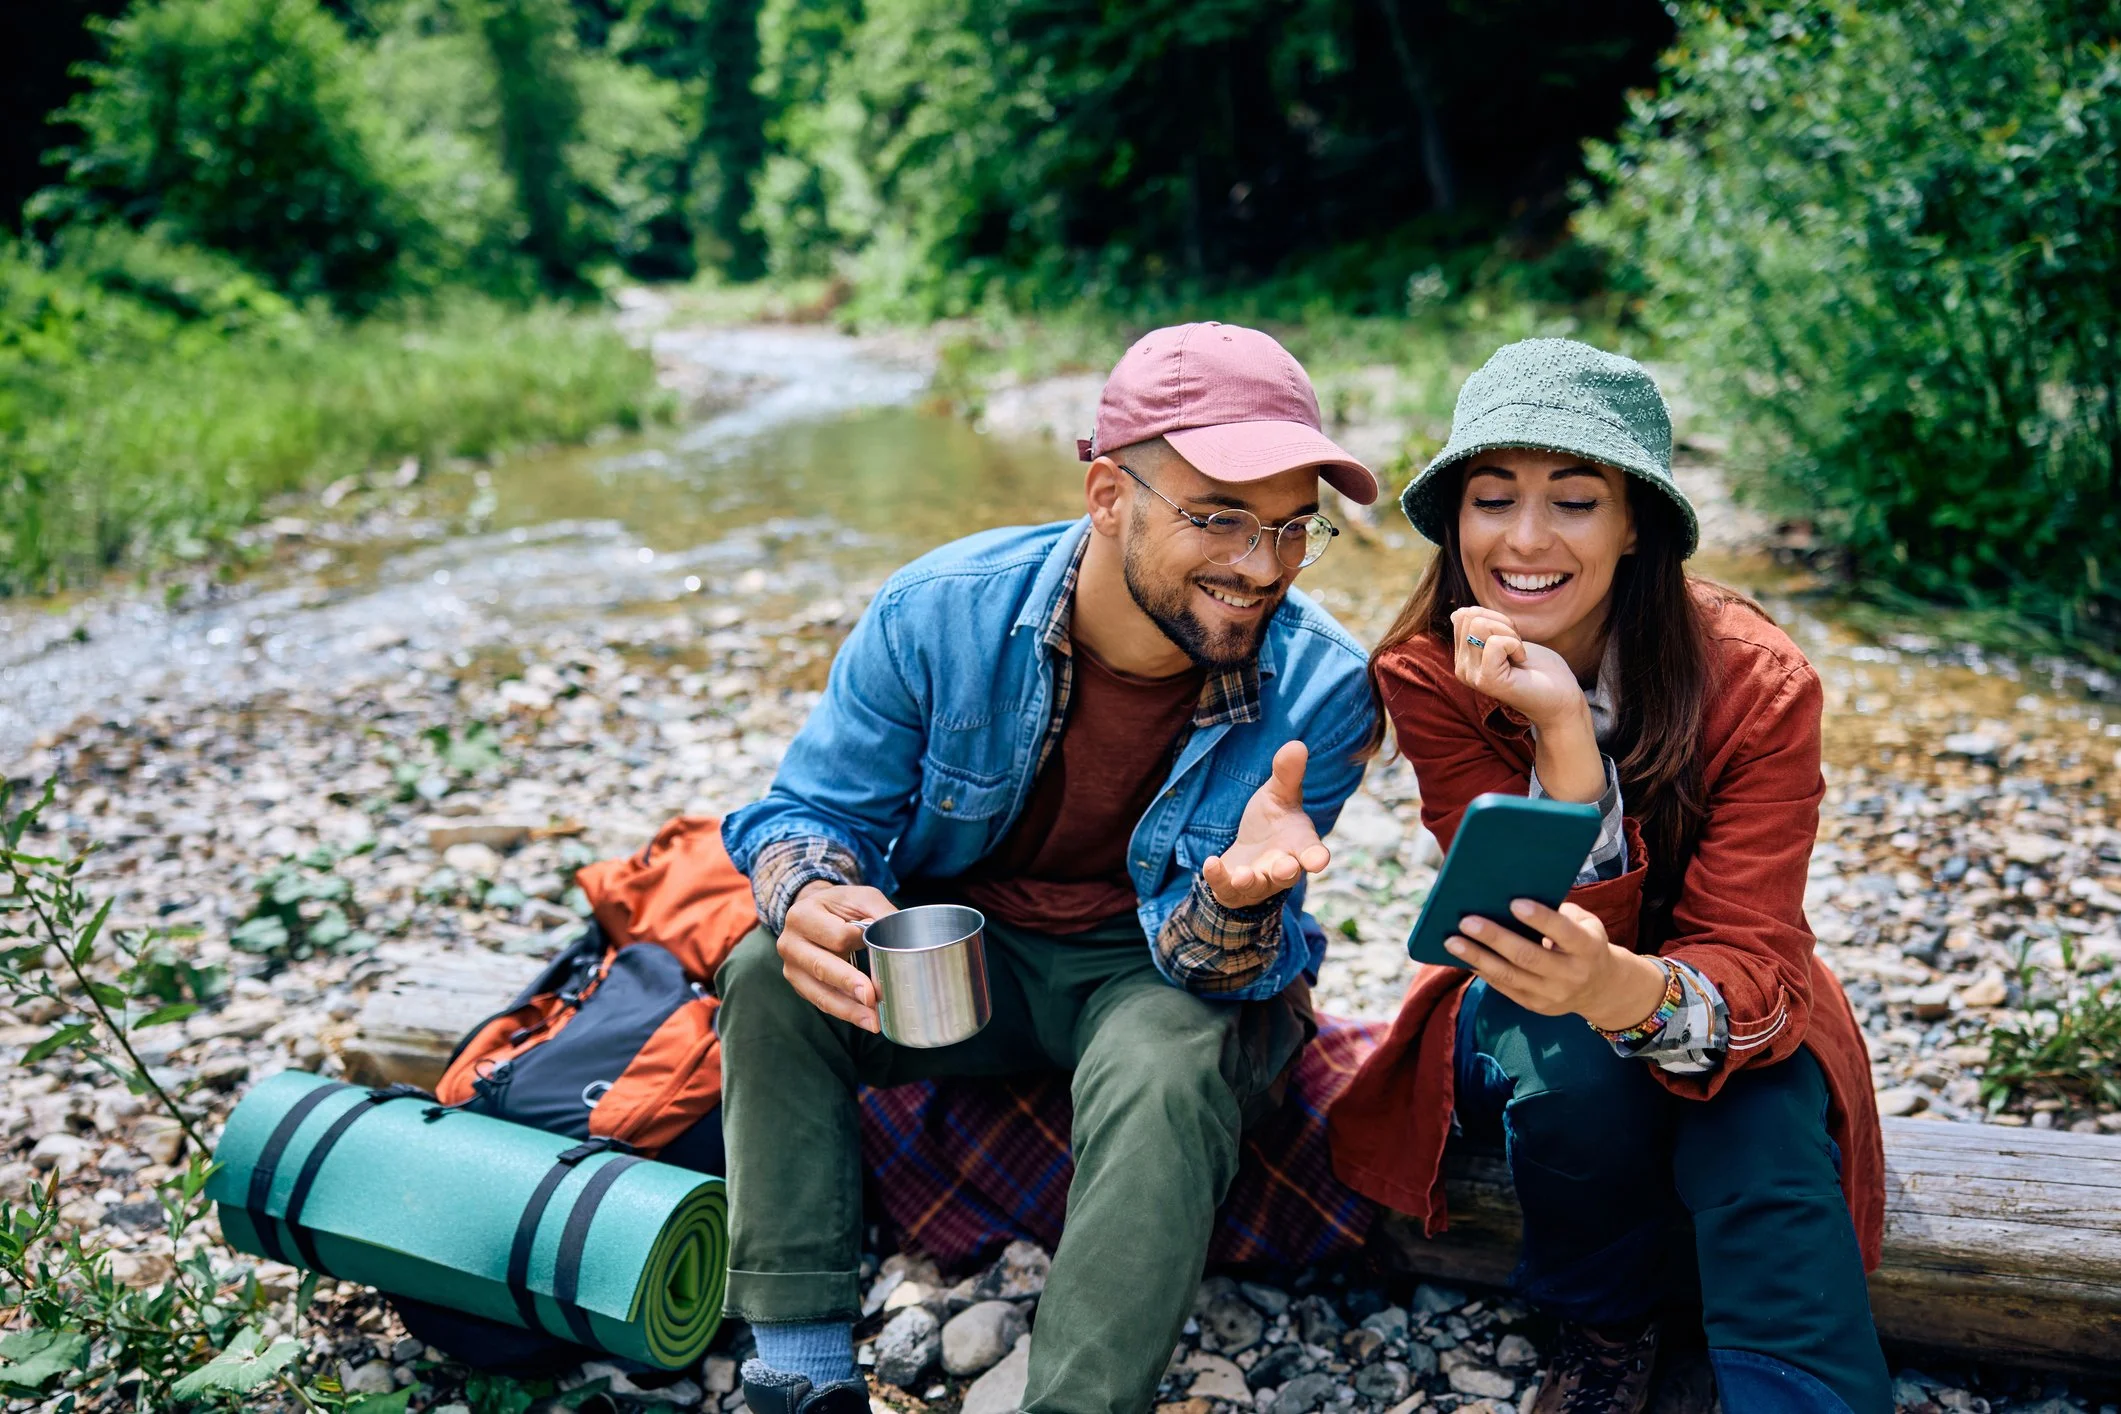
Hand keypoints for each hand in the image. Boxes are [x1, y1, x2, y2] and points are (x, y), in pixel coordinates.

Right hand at [777, 881, 896, 1031]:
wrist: (815, 911)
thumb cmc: (841, 905)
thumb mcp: (862, 898)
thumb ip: (881, 914)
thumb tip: (898, 941)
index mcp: (802, 915)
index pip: (836, 936)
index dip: (860, 942)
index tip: (879, 945)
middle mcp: (790, 943)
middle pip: (822, 967)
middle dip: (849, 984)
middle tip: (872, 998)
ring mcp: (791, 968)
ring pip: (820, 993)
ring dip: (849, 1009)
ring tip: (874, 1021)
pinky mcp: (799, 985)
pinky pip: (822, 1002)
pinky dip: (845, 1012)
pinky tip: (864, 1019)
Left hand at [1203, 740, 1331, 907]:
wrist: (1249, 849)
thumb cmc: (1272, 820)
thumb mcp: (1278, 794)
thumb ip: (1288, 774)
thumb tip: (1296, 745)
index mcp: (1299, 845)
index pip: (1312, 853)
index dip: (1316, 857)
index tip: (1319, 860)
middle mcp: (1281, 867)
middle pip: (1287, 875)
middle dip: (1286, 872)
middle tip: (1285, 868)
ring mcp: (1258, 882)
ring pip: (1257, 887)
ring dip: (1250, 881)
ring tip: (1243, 875)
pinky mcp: (1233, 889)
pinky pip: (1226, 889)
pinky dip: (1218, 879)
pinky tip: (1210, 863)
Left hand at [1444, 899, 1668, 1031]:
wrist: (1601, 988)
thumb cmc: (1585, 943)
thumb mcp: (1585, 923)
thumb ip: (1559, 912)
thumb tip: (1513, 897)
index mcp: (1587, 948)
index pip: (1563, 932)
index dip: (1539, 918)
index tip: (1514, 902)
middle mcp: (1570, 974)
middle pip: (1527, 956)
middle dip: (1494, 938)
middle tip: (1466, 921)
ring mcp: (1551, 995)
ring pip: (1509, 976)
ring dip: (1477, 957)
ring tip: (1451, 941)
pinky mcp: (1534, 1006)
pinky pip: (1503, 988)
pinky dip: (1481, 971)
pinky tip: (1462, 957)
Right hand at [1450, 606, 1589, 734]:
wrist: (1560, 698)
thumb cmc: (1538, 669)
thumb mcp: (1505, 637)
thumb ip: (1481, 627)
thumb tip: (1458, 613)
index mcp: (1463, 657)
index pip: (1464, 616)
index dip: (1495, 619)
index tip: (1510, 640)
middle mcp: (1461, 668)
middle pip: (1470, 617)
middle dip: (1502, 625)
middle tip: (1516, 648)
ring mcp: (1471, 675)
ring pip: (1480, 625)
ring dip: (1510, 635)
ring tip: (1518, 655)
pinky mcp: (1486, 680)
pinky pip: (1495, 643)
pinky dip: (1515, 645)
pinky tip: (1521, 661)